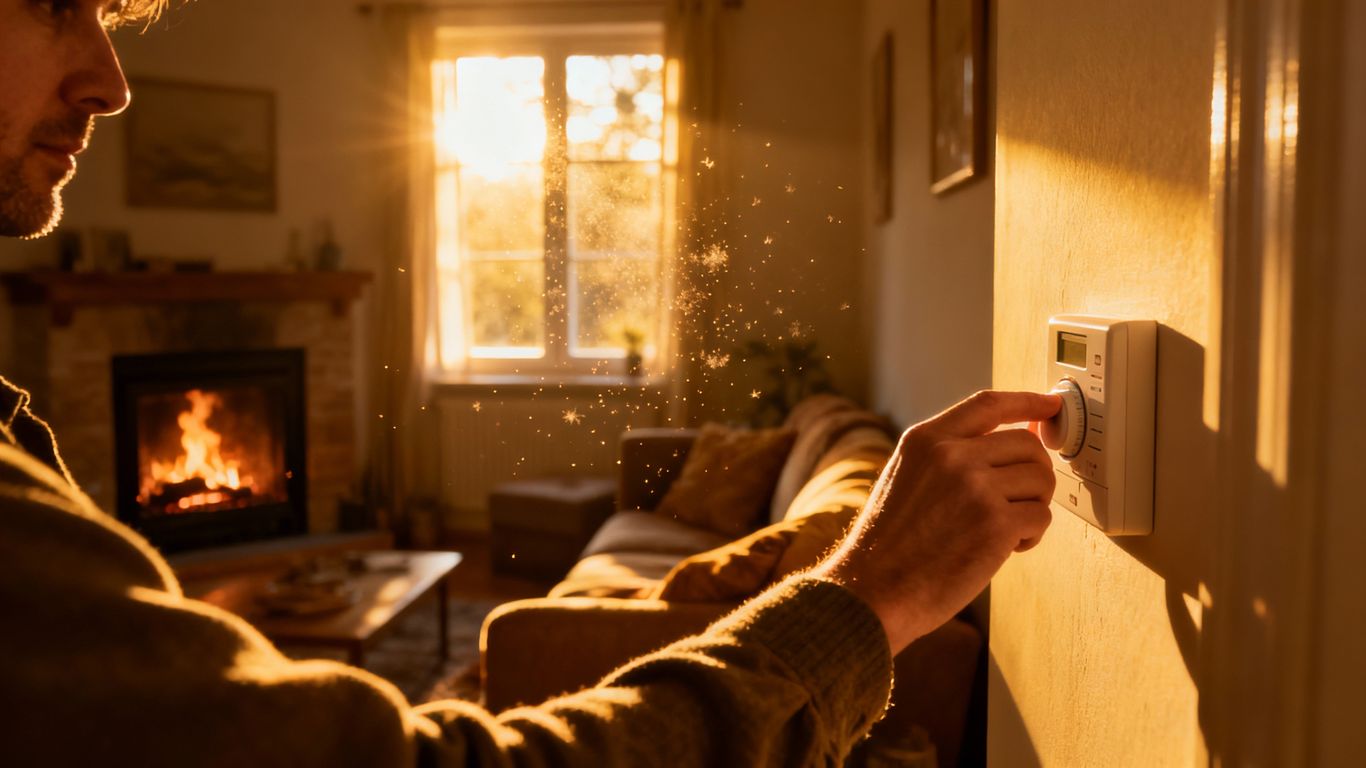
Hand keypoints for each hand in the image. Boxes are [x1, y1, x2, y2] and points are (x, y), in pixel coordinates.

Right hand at [812, 390, 1060, 652]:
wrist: (872, 592)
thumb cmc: (888, 545)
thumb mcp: (904, 477)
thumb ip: (946, 455)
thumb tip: (1007, 447)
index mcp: (926, 440)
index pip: (988, 404)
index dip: (1026, 401)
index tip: (1050, 405)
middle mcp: (952, 456)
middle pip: (1027, 445)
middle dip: (1033, 474)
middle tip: (1018, 502)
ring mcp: (975, 488)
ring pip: (1040, 479)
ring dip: (1033, 506)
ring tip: (1004, 530)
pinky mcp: (995, 524)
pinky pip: (1041, 516)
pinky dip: (1031, 536)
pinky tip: (1003, 550)